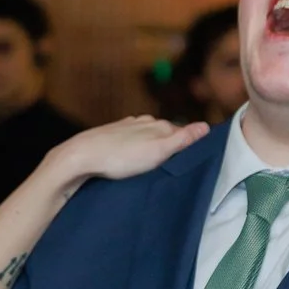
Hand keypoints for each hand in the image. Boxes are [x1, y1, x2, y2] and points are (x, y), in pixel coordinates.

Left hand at [52, 116, 208, 188]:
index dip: (188, 145)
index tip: (193, 159)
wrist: (82, 156)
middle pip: (164, 133)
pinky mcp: (110, 137)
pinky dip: (135, 151)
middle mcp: (142, 122)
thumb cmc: (121, 157)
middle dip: (170, 147)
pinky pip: (130, 143)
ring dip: (151, 149)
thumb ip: (182, 139)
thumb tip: (206, 126)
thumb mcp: (158, 150)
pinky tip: (131, 161)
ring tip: (153, 166)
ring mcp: (125, 129)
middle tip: (174, 166)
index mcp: (156, 124)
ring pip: (146, 138)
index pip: (181, 131)